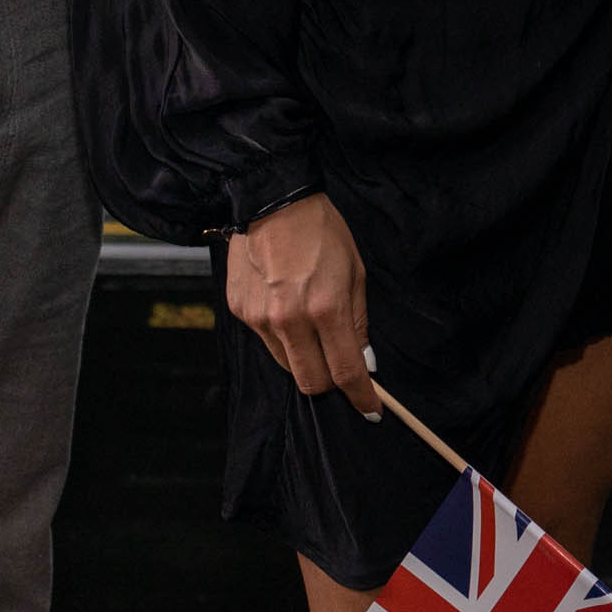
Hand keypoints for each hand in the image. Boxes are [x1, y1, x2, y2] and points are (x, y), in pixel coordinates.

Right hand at [224, 194, 378, 416]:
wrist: (273, 201)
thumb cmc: (321, 231)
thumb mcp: (355, 272)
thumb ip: (357, 322)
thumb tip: (363, 361)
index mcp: (325, 309)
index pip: (345, 371)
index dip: (361, 396)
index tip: (370, 409)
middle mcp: (290, 320)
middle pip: (311, 382)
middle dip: (330, 384)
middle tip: (338, 365)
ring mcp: (261, 318)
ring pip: (287, 365)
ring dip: (303, 358)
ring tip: (307, 322)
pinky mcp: (241, 311)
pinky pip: (265, 340)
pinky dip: (279, 334)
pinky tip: (283, 304)